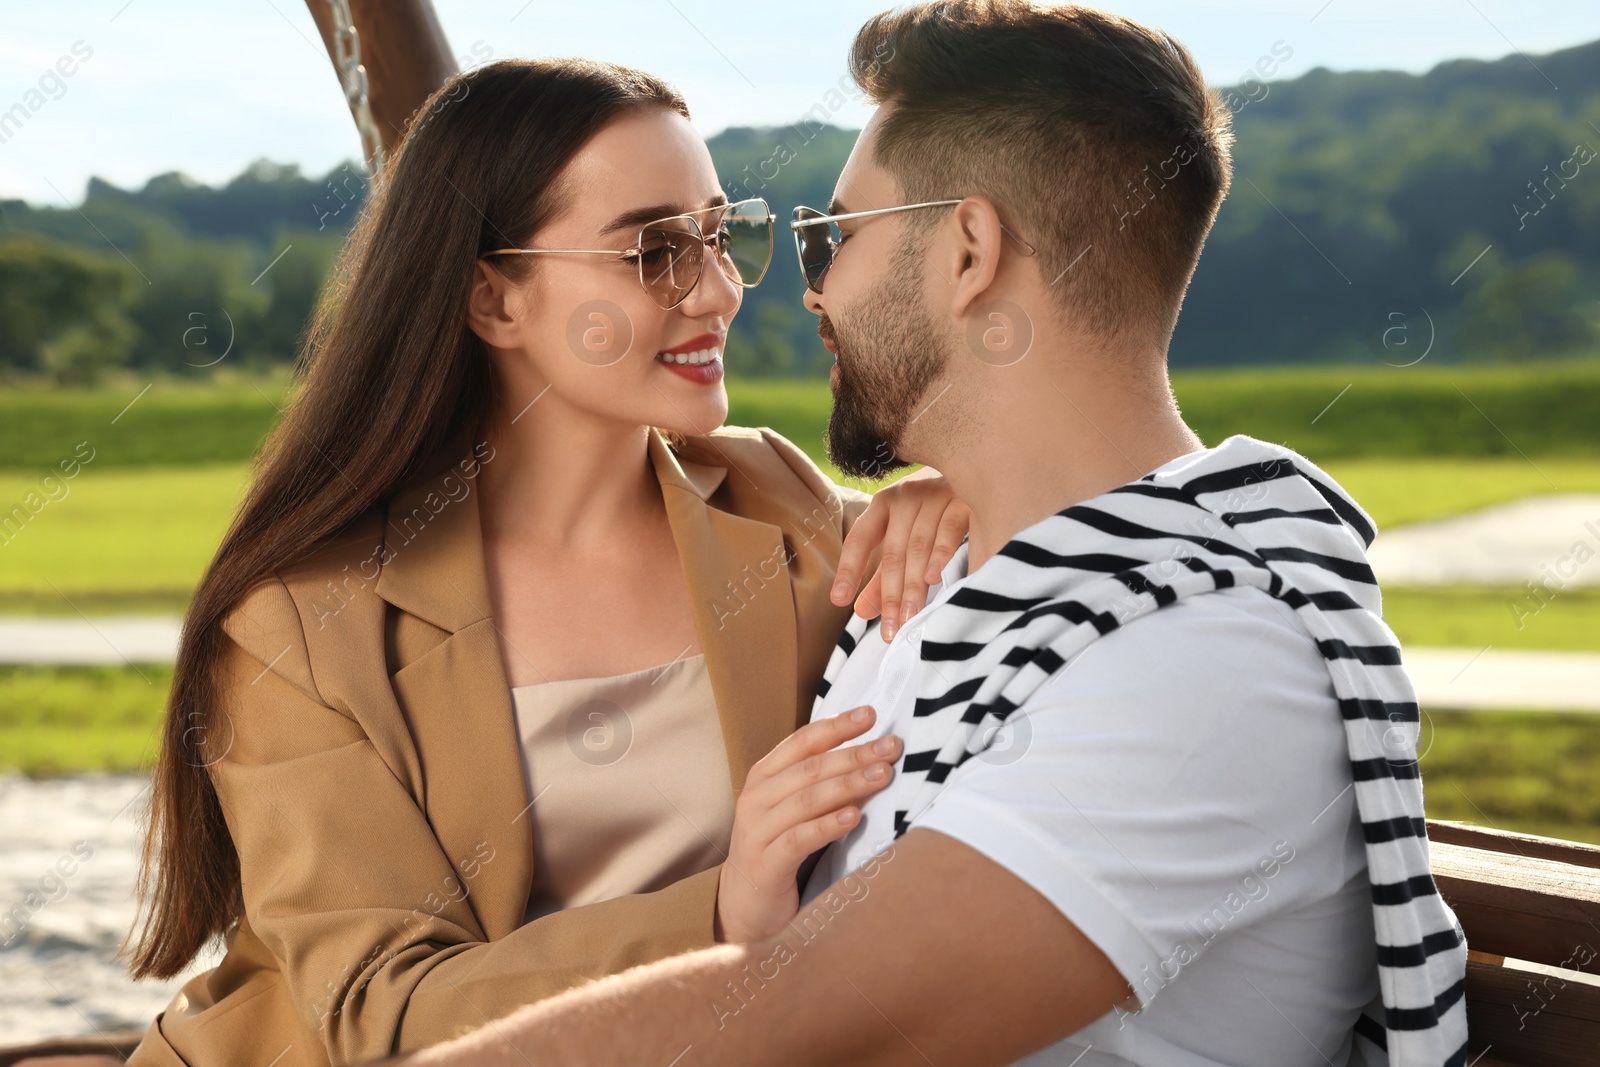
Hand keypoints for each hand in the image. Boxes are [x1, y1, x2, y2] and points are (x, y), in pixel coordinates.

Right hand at [714, 705, 901, 943]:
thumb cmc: (779, 850)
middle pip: (810, 769)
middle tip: (890, 747)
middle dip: (853, 754)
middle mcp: (756, 799)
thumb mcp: (796, 811)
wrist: (746, 907)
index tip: (871, 715)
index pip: (802, 742)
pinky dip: (828, 825)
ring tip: (881, 775)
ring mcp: (757, 831)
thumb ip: (823, 784)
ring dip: (848, 785)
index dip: (836, 726)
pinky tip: (854, 817)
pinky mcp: (765, 864)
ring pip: (806, 800)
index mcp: (764, 778)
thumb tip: (873, 757)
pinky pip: (799, 839)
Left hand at [831, 468, 969, 641]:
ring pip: (918, 546)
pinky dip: (940, 554)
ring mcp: (936, 496)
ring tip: (909, 618)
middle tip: (890, 631)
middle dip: (890, 595)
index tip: (839, 600)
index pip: (860, 539)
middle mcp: (907, 497)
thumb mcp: (905, 538)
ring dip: (914, 585)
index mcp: (885, 504)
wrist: (980, 467)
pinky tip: (934, 578)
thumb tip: (860, 612)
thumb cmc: (935, 512)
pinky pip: (949, 530)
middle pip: (892, 552)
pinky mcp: (965, 500)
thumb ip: (883, 575)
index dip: (849, 570)